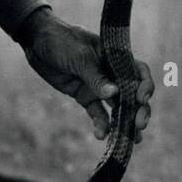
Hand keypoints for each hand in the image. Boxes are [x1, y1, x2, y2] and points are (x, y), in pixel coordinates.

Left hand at [18, 10, 153, 141]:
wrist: (37, 42)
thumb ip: (96, 77)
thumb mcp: (80, 57)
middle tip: (139, 125)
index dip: (145, 86)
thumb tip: (115, 95)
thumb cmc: (62, 41)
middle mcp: (111, 74)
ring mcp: (99, 87)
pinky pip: (97, 113)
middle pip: (132, 94)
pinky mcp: (85, 97)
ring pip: (118, 108)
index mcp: (116, 58)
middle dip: (138, 110)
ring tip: (130, 140)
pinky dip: (101, 124)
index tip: (141, 99)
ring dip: (125, 123)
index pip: (139, 72)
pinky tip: (101, 136)